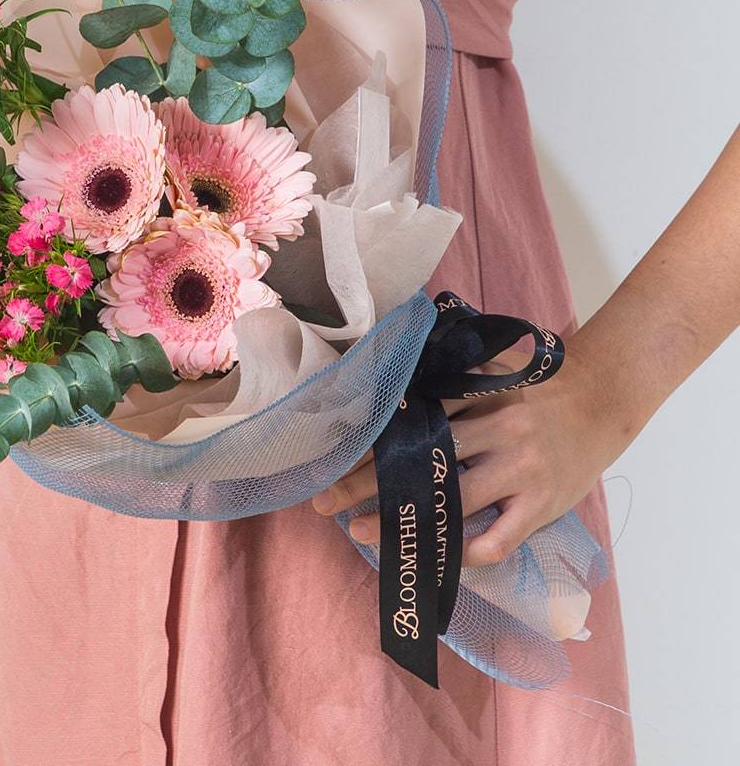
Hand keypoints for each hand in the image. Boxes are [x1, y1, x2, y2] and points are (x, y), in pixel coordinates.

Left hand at [310, 338, 631, 565]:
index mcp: (481, 396)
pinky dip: (463, 553)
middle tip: (325, 501)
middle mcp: (499, 431)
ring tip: (362, 532)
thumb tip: (388, 380)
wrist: (602, 400)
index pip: (414, 419)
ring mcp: (522, 471)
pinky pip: (497, 541)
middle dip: (369, 482)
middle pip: (423, 461)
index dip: (371, 440)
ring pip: (454, 504)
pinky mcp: (541, 505)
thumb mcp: (491, 370)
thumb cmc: (535, 385)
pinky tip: (432, 557)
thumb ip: (448, 377)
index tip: (332, 455)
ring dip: (404, 521)